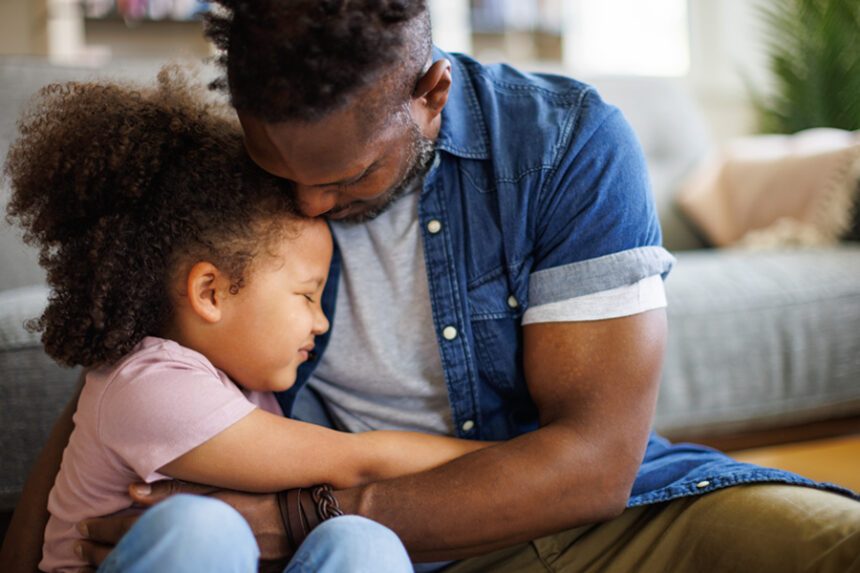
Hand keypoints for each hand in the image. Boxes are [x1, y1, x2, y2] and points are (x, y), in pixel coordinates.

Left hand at [77, 481, 290, 567]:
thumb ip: (177, 488)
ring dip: (118, 565)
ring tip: (92, 563)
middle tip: (77, 546)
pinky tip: (138, 568)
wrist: (302, 521)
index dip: (102, 530)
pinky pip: (173, 572)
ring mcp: (206, 564)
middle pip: (135, 555)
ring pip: (150, 568)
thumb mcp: (223, 485)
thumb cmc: (262, 497)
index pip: (132, 530)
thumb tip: (129, 490)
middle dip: (101, 551)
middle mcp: (192, 550)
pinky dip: (150, 570)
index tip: (81, 526)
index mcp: (189, 523)